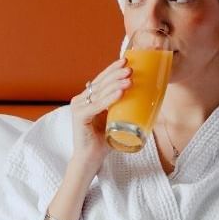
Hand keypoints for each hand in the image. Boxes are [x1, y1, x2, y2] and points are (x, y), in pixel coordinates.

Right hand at [69, 58, 132, 176]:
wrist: (91, 159)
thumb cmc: (103, 141)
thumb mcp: (114, 120)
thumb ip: (120, 108)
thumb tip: (141, 98)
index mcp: (87, 98)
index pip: (101, 80)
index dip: (112, 69)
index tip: (125, 60)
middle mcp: (80, 100)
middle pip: (100, 83)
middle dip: (116, 74)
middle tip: (130, 68)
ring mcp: (78, 107)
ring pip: (100, 92)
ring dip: (116, 84)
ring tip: (129, 79)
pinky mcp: (79, 117)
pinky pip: (97, 105)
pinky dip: (109, 99)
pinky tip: (120, 92)